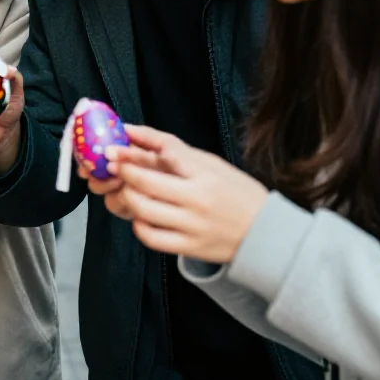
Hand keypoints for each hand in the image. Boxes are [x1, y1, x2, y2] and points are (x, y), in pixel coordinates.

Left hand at [101, 125, 269, 263]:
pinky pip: (151, 237)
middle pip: (145, 184)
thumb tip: (132, 131)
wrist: (266, 233)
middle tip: (113, 168)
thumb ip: (172, 148)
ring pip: (143, 210)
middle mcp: (197, 201)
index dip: (131, 153)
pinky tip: (141, 215)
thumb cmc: (235, 192)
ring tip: (127, 190)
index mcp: (205, 175)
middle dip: (122, 173)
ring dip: (127, 197)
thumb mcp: (210, 162)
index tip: (114, 149)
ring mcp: (192, 227)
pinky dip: (138, 224)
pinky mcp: (188, 248)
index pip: (162, 156)